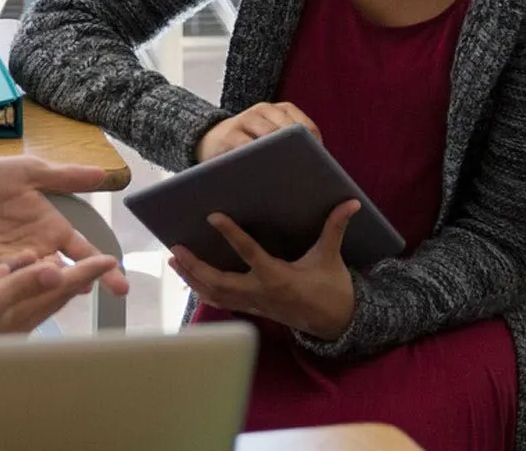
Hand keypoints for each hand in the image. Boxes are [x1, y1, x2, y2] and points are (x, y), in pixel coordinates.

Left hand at [0, 157, 129, 299]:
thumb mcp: (29, 171)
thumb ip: (65, 176)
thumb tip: (103, 173)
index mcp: (51, 226)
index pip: (83, 250)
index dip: (102, 268)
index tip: (120, 286)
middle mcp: (37, 246)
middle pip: (64, 272)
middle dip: (76, 284)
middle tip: (85, 290)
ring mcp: (15, 260)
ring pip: (37, 279)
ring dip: (45, 282)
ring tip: (53, 282)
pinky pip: (7, 279)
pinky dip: (13, 281)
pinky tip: (15, 280)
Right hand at [0, 252, 121, 338]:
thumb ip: (20, 286)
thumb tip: (56, 273)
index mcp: (25, 310)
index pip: (63, 286)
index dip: (87, 271)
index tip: (110, 260)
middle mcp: (23, 317)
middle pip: (56, 292)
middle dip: (77, 276)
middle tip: (97, 263)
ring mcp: (10, 322)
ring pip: (37, 295)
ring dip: (49, 278)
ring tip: (59, 266)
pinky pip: (16, 299)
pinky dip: (19, 283)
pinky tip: (9, 276)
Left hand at [169, 202, 359, 342]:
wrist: (335, 323)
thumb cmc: (332, 288)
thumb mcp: (331, 257)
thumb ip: (335, 228)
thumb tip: (351, 201)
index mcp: (279, 277)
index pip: (249, 254)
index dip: (231, 235)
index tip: (213, 216)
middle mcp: (261, 293)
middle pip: (220, 282)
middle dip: (196, 266)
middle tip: (177, 246)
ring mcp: (254, 304)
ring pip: (215, 294)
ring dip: (193, 277)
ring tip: (175, 259)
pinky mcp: (252, 309)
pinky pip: (221, 301)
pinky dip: (203, 289)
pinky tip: (189, 277)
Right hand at [196, 101, 320, 162]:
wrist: (210, 139)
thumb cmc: (251, 143)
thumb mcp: (271, 136)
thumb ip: (291, 145)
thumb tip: (318, 166)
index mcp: (280, 110)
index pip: (304, 125)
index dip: (313, 146)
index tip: (317, 165)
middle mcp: (263, 110)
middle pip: (288, 130)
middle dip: (297, 151)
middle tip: (303, 173)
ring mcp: (245, 120)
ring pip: (268, 135)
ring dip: (278, 155)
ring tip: (286, 175)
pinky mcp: (228, 135)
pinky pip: (245, 147)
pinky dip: (255, 160)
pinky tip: (261, 174)